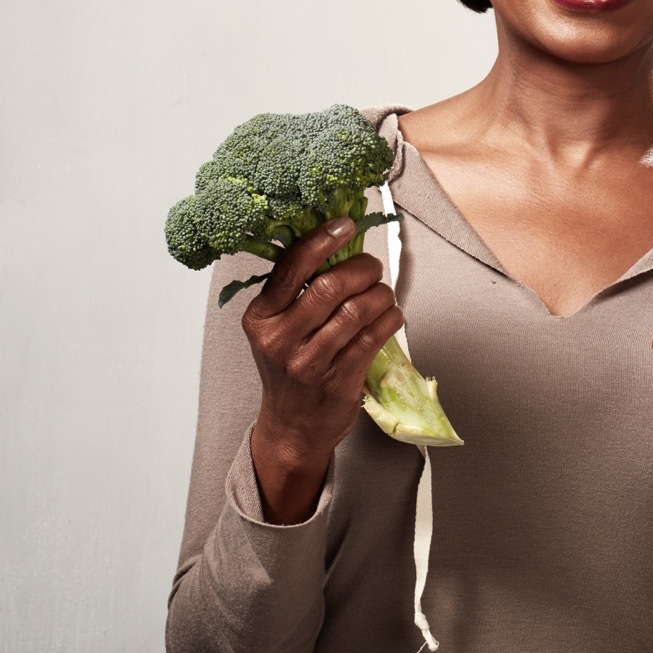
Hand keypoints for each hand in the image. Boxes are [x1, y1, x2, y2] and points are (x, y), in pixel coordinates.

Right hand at [242, 217, 402, 522]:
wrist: (292, 427)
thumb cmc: (289, 368)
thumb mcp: (277, 329)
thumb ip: (298, 291)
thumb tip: (339, 242)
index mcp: (261, 317)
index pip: (291, 267)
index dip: (323, 240)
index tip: (346, 224)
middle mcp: (280, 339)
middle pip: (330, 286)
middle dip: (362, 269)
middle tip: (373, 268)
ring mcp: (309, 363)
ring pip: (358, 310)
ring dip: (381, 294)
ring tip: (384, 294)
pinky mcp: (338, 381)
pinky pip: (374, 337)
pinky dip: (390, 318)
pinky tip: (391, 315)